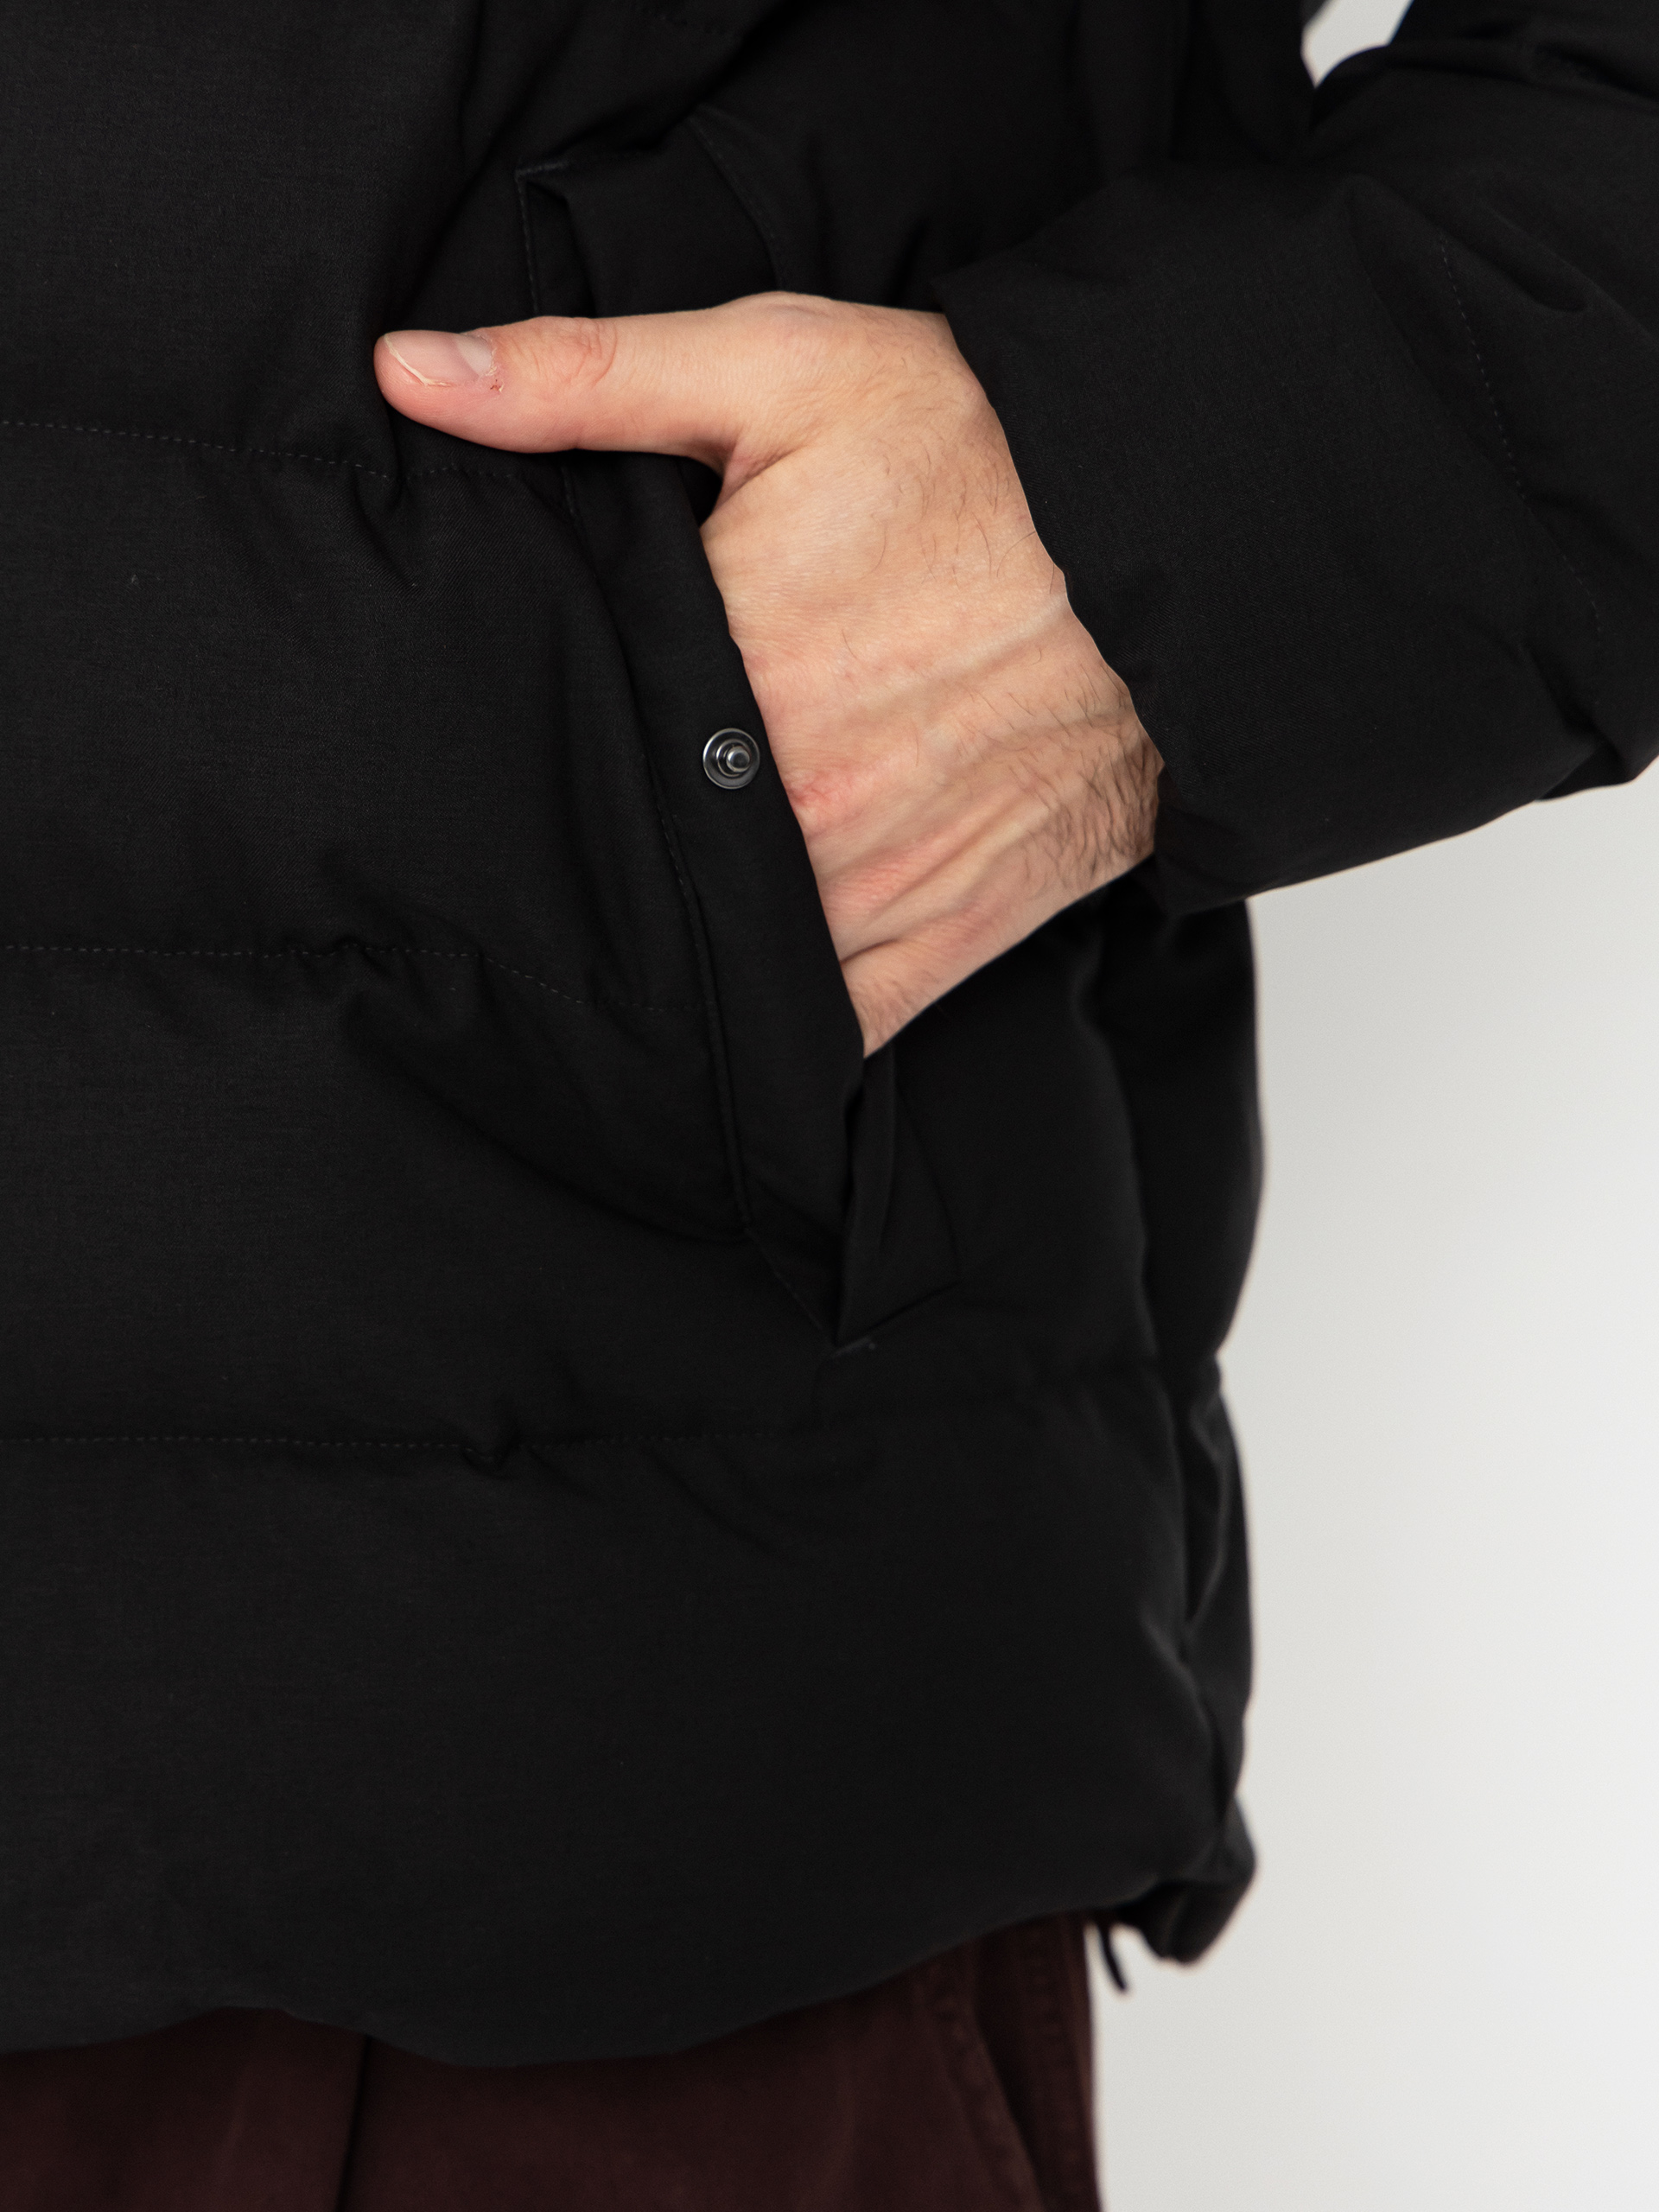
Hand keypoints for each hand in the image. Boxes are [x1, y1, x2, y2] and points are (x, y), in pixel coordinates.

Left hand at [375, 296, 1158, 1052]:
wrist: (1174, 541)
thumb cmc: (980, 451)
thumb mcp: (780, 367)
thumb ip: (583, 377)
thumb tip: (409, 375)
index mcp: (735, 676)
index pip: (575, 753)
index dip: (523, 753)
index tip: (481, 758)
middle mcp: (802, 810)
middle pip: (646, 871)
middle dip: (596, 860)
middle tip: (537, 849)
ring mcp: (878, 889)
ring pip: (733, 964)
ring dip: (682, 951)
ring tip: (629, 927)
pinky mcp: (951, 934)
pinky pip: (840, 1025)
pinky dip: (783, 1030)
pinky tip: (731, 1009)